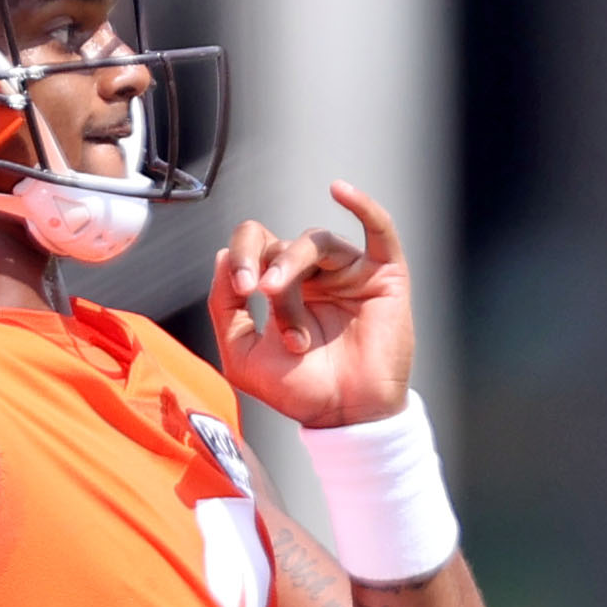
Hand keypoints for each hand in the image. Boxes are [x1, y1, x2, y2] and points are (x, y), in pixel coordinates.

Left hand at [207, 180, 412, 429]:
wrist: (344, 416)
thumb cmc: (300, 390)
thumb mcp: (243, 356)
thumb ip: (223, 309)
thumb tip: (222, 257)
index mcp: (280, 286)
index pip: (255, 245)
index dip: (241, 256)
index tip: (240, 289)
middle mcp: (314, 273)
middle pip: (282, 243)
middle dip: (267, 265)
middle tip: (259, 291)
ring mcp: (349, 272)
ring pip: (317, 242)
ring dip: (295, 266)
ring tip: (284, 302)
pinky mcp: (384, 276)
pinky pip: (378, 230)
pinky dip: (362, 206)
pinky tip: (341, 191)